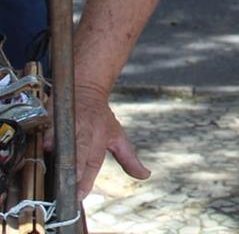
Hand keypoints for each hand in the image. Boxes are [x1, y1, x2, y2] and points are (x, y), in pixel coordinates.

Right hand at [58, 83, 150, 199]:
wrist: (87, 90)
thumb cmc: (101, 119)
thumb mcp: (118, 137)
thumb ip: (129, 159)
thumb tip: (145, 176)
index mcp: (102, 138)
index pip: (94, 163)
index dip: (86, 180)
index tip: (80, 196)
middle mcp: (87, 131)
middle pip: (81, 150)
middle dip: (76, 166)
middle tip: (70, 183)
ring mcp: (71, 123)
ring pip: (66, 138)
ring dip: (60, 150)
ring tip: (54, 162)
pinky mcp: (56, 116)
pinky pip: (50, 127)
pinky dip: (48, 136)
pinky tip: (45, 145)